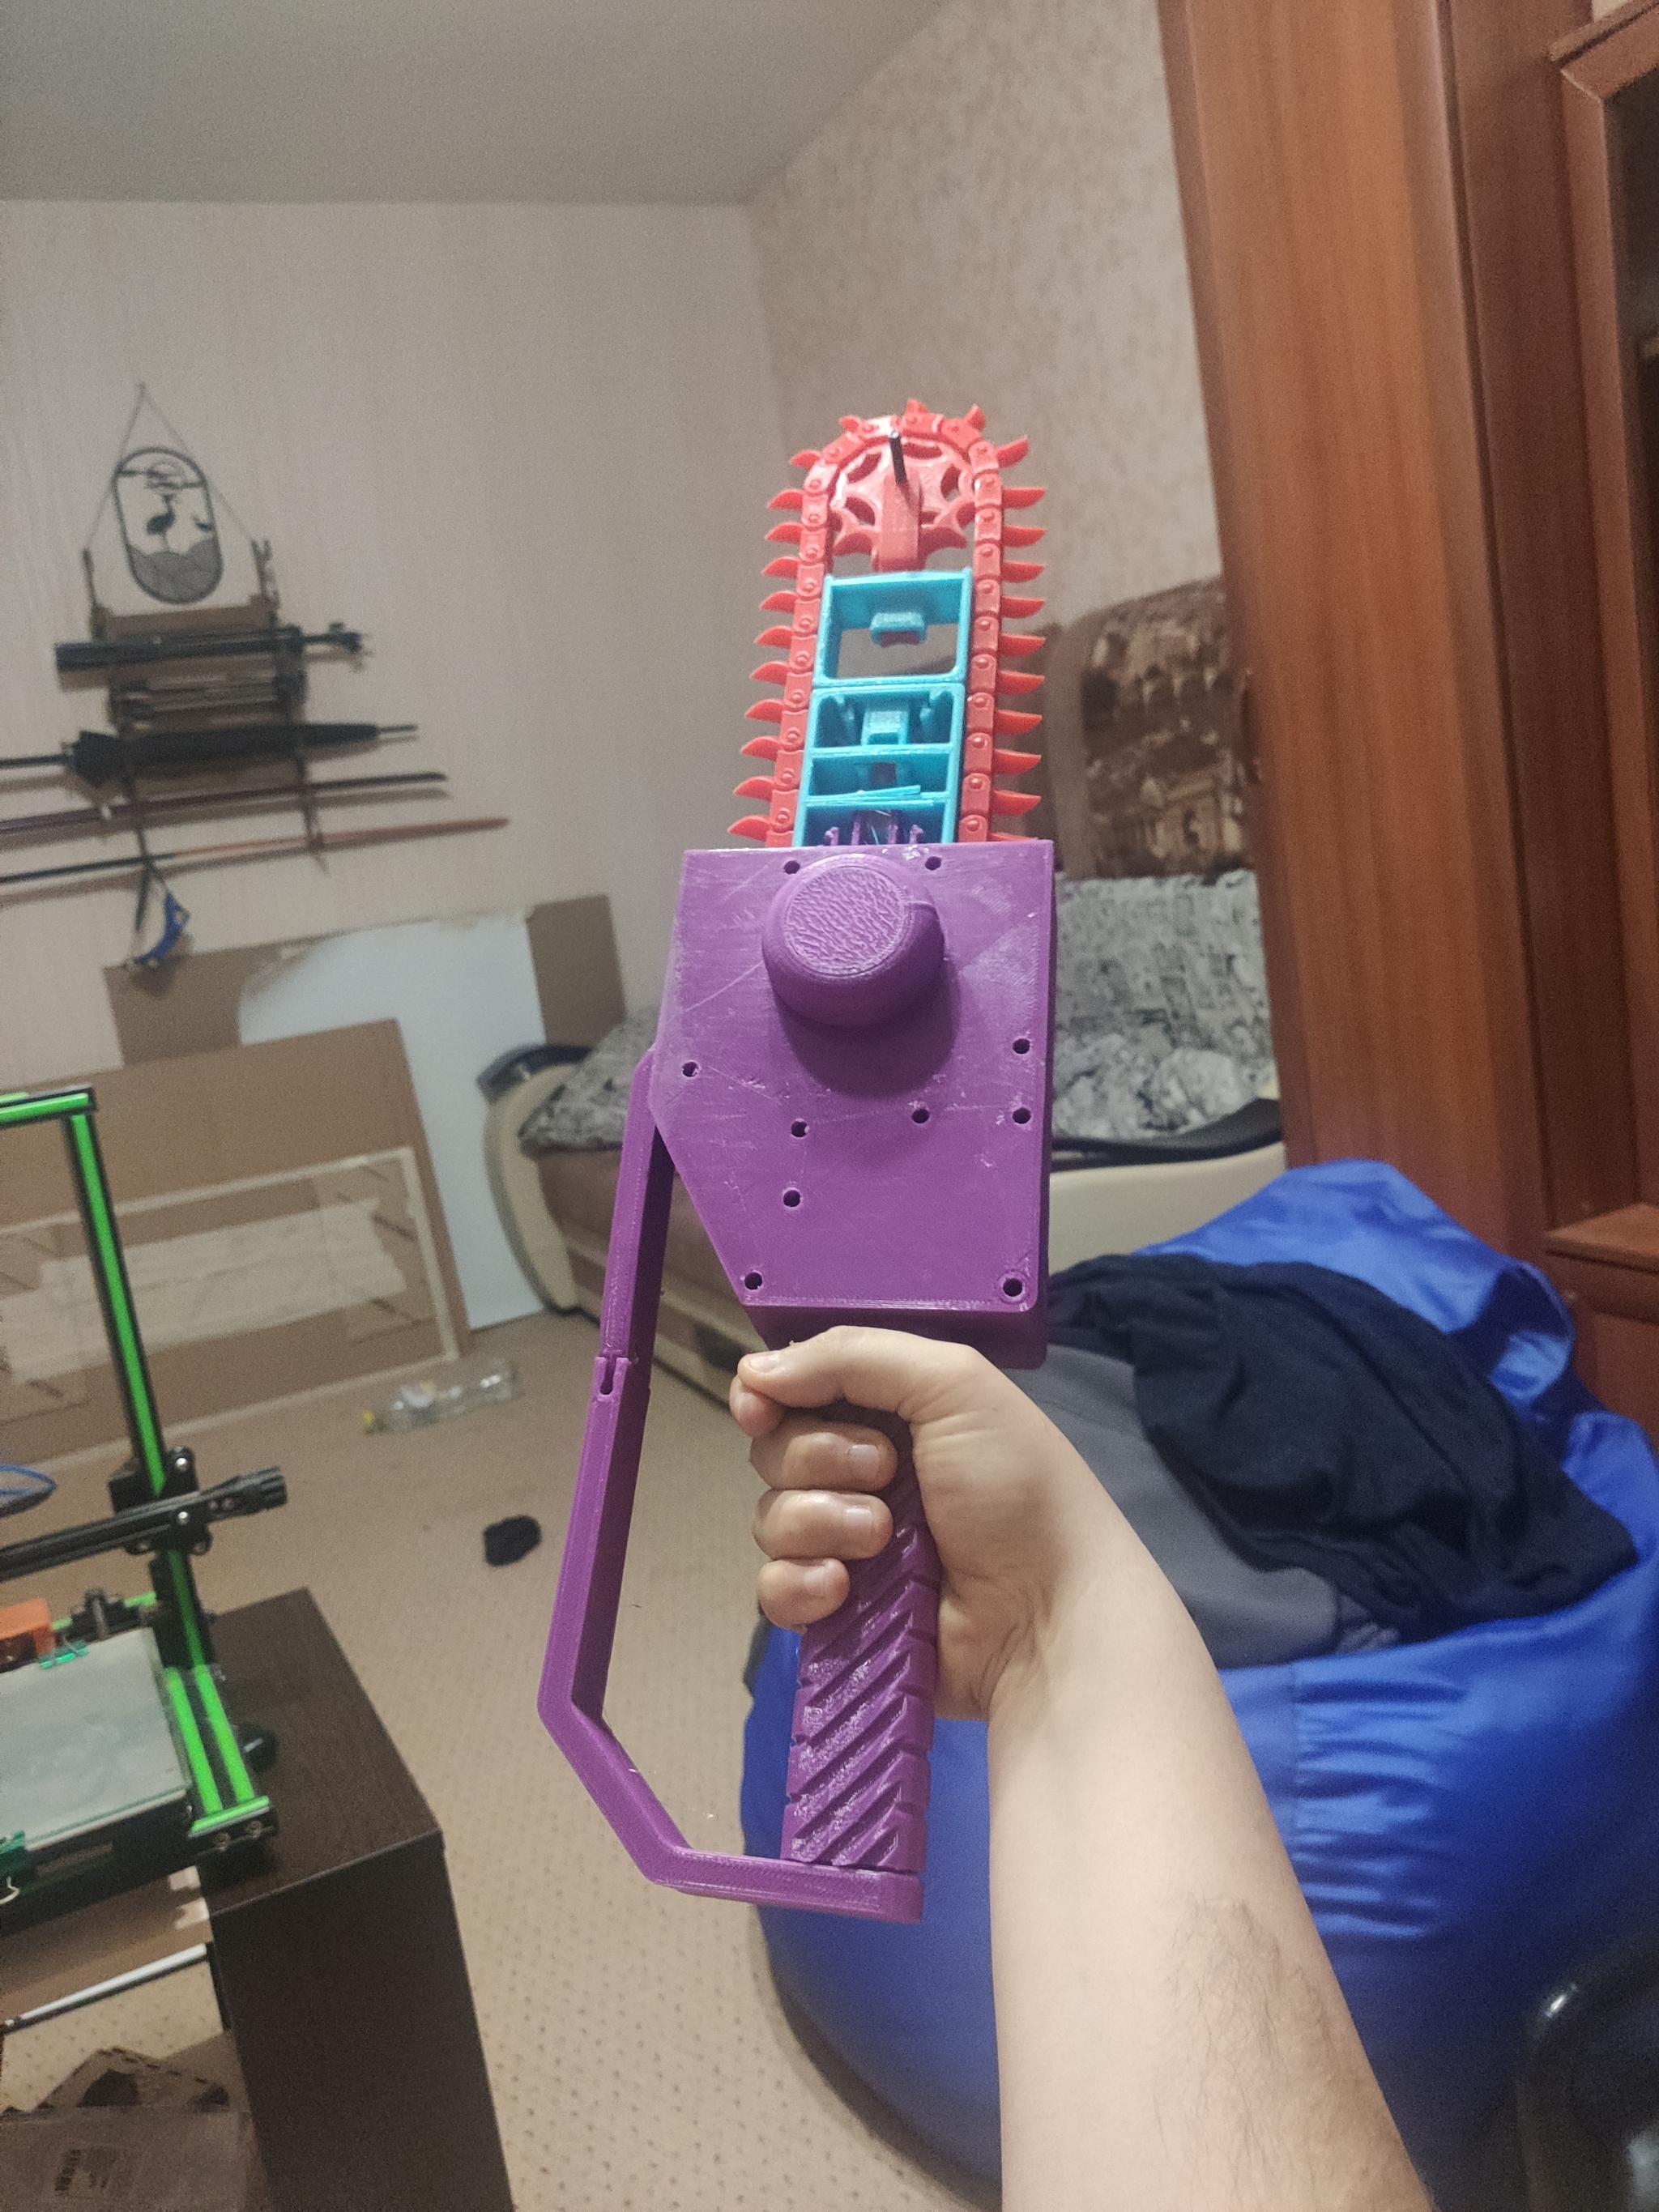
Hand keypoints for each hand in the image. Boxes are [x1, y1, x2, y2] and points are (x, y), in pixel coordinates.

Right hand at [730, 1325, 1123, 1720]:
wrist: (1049, 1614)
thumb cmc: (1017, 1488)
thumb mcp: (955, 1385)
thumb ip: (853, 1356)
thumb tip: (754, 1370)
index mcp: (893, 1412)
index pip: (798, 1389)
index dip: (767, 1395)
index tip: (760, 1407)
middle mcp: (864, 1473)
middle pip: (776, 1451)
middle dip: (817, 1458)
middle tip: (884, 1472)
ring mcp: (848, 1547)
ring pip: (772, 1518)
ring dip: (820, 1522)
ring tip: (882, 1540)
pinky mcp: (838, 1612)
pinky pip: (774, 1589)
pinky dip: (800, 1585)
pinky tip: (843, 1590)